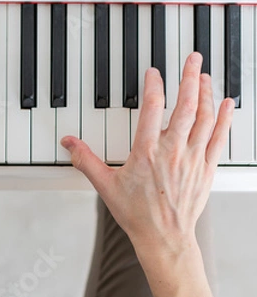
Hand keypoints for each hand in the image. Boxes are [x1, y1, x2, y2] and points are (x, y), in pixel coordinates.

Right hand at [61, 52, 232, 255]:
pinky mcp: (206, 168)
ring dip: (206, 93)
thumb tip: (69, 143)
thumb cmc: (137, 214)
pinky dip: (224, 119)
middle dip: (190, 78)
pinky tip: (227, 104)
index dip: (154, 85)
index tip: (153, 73)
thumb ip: (85, 160)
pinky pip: (219, 138)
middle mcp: (172, 151)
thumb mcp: (105, 185)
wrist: (163, 238)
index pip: (153, 108)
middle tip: (193, 58)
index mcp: (147, 152)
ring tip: (204, 76)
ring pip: (205, 117)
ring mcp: (192, 159)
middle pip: (186, 105)